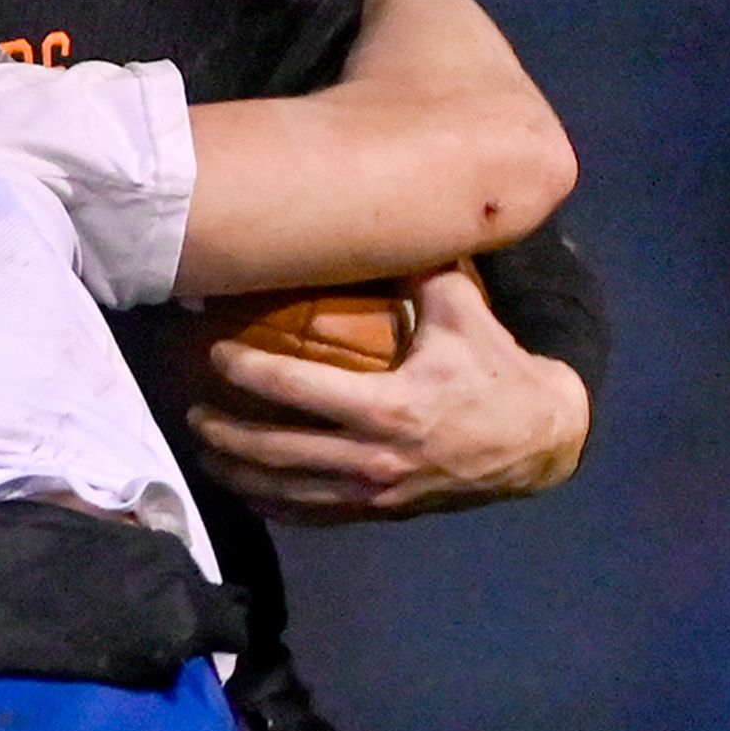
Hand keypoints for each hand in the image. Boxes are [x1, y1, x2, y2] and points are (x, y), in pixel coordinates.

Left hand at [184, 258, 589, 521]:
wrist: (538, 439)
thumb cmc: (494, 370)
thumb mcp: (462, 312)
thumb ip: (419, 269)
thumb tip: (385, 216)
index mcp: (388, 406)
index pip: (293, 389)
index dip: (245, 372)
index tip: (215, 355)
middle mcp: (372, 456)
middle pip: (274, 450)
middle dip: (224, 433)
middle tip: (191, 413)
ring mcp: (372, 491)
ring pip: (284, 491)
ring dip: (237, 474)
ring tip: (205, 452)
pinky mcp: (378, 512)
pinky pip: (310, 514)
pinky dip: (271, 503)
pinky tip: (245, 489)